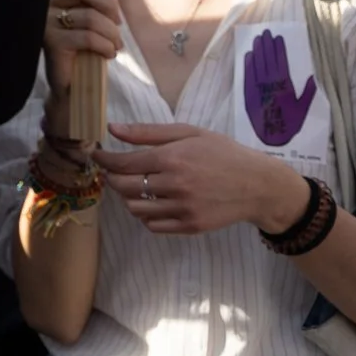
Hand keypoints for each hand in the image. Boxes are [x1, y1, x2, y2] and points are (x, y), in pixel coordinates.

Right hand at [40, 0, 122, 128]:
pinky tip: (105, 55)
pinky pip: (90, 35)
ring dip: (111, 34)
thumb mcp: (94, 13)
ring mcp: (43, 18)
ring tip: (112, 47)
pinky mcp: (48, 40)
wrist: (71, 88)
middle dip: (109, 5)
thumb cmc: (82, 45)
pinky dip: (106, 47)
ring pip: (92, 14)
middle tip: (117, 24)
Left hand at [99, 122, 309, 235]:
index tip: (96, 154)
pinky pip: (153, 226)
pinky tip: (153, 202)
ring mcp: (183, 209)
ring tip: (137, 186)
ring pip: (135, 208)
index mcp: (172, 158)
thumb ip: (148, 132)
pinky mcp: (190, 226)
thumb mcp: (188, 133)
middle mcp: (175, 185)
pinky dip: (145, 215)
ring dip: (128, 197)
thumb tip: (113, 129)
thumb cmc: (223, 153)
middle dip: (112, 178)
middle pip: (122, 187)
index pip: (122, 163)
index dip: (103, 159)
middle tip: (116, 171)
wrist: (259, 185)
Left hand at [243, 28, 320, 145]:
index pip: (281, 62)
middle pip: (267, 60)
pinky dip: (248, 65)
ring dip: (257, 51)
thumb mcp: (303, 109)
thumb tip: (312, 77)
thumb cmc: (290, 123)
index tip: (278, 37)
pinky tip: (248, 55)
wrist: (273, 137)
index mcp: (284, 86)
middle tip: (265, 32)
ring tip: (257, 39)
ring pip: (257, 65)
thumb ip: (308, 93)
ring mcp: (258, 87)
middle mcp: (270, 84)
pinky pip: (247, 75)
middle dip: (267, 45)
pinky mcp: (248, 93)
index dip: (278, 49)